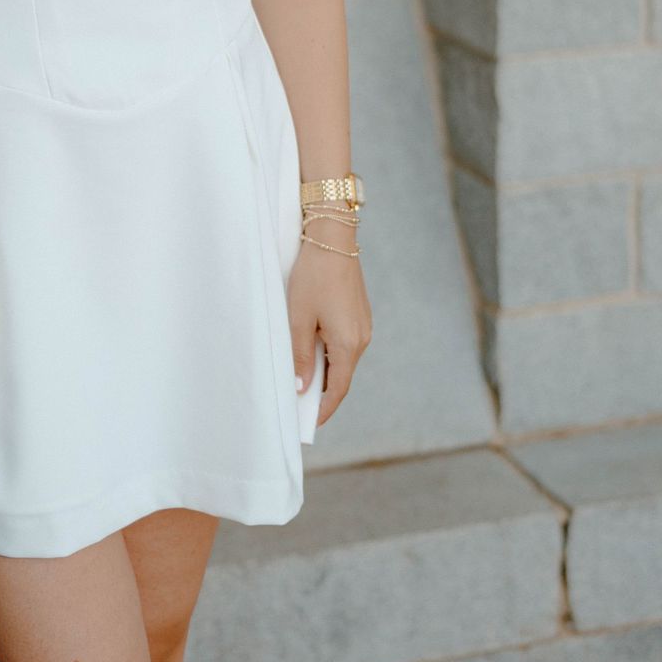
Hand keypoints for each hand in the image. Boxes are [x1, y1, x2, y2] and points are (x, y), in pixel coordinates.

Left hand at [287, 232, 371, 426]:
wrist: (333, 238)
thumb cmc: (313, 276)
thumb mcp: (299, 318)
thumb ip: (300, 356)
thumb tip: (302, 388)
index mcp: (349, 344)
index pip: (337, 389)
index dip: (323, 409)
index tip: (309, 423)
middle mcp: (362, 338)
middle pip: (341, 375)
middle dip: (321, 391)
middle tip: (297, 403)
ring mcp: (363, 325)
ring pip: (342, 358)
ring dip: (323, 369)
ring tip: (299, 376)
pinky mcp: (359, 314)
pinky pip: (344, 342)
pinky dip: (329, 352)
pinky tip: (310, 349)